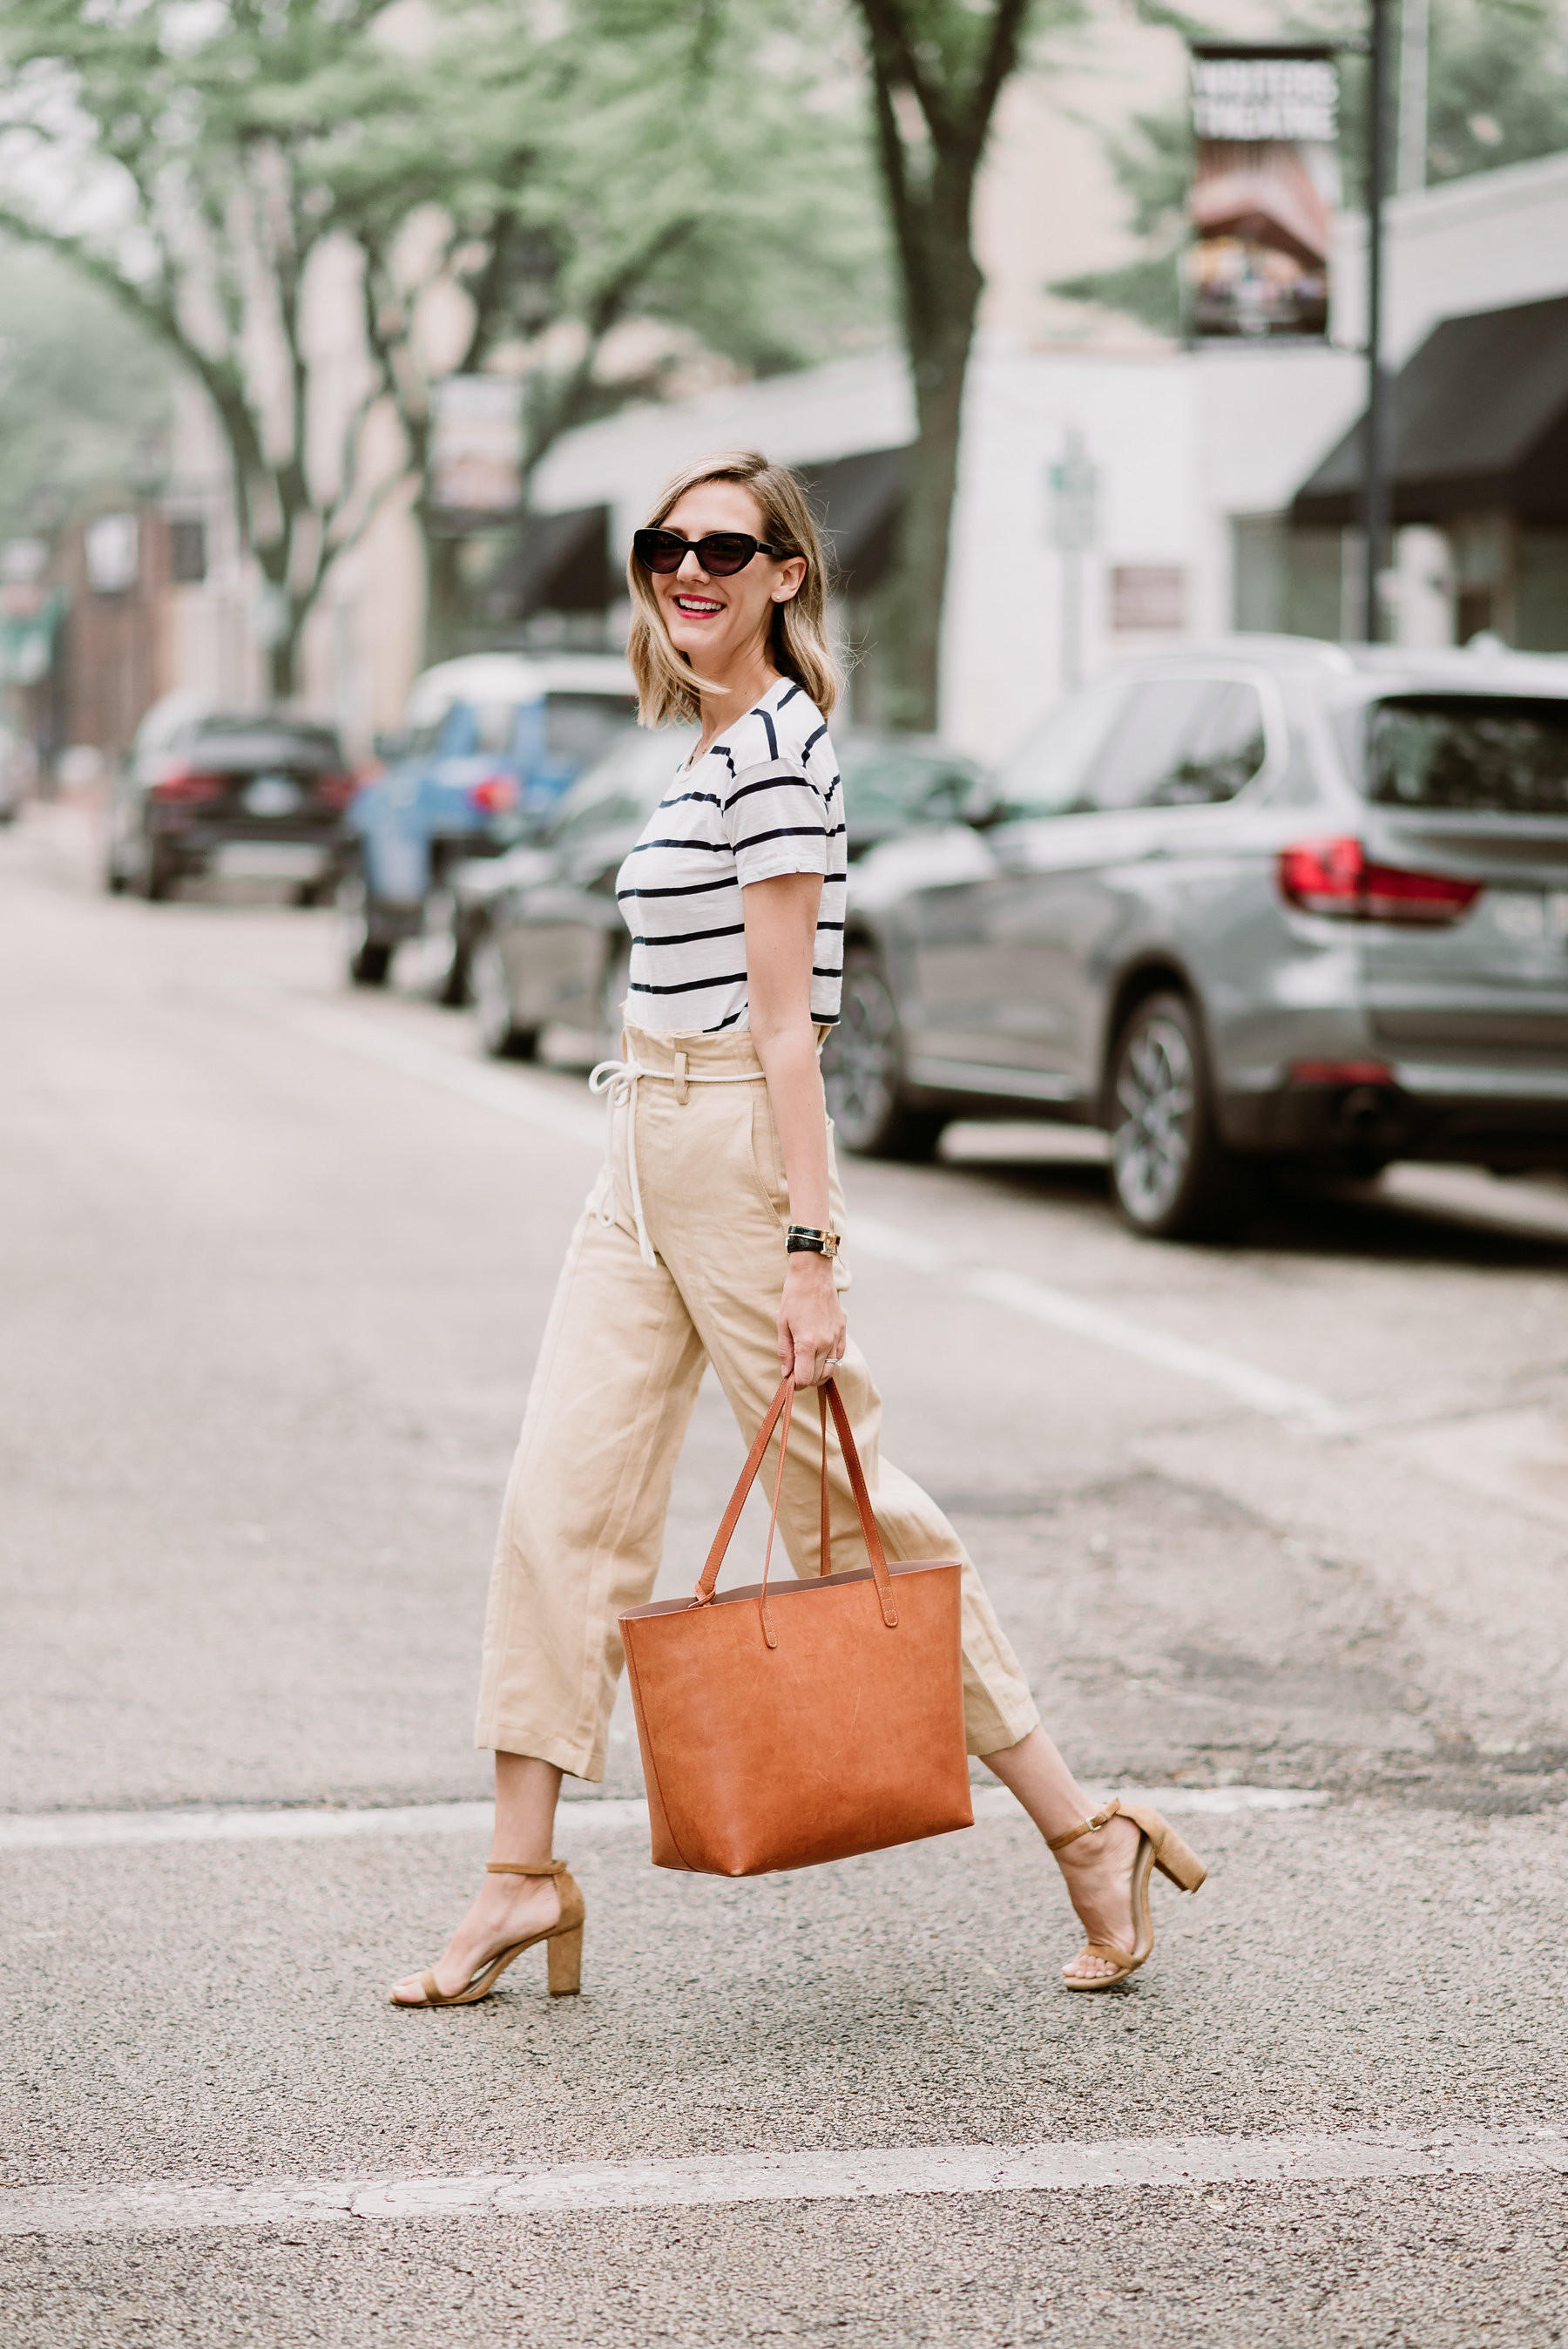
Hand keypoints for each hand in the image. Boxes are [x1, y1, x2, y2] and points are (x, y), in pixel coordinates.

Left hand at [778, 1252, 846, 1386]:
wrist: (813, 1276)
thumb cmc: (794, 1298)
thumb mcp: (782, 1326)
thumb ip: (785, 1352)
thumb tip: (787, 1373)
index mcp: (807, 1343)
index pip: (805, 1378)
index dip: (796, 1384)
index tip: (789, 1380)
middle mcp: (825, 1343)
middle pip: (818, 1377)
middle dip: (806, 1380)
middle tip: (795, 1373)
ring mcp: (836, 1337)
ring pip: (831, 1370)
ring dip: (818, 1373)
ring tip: (806, 1365)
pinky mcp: (842, 1331)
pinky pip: (839, 1356)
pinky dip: (829, 1362)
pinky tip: (819, 1355)